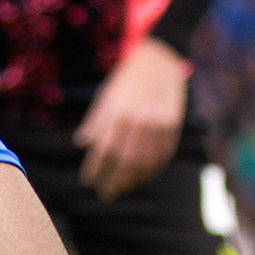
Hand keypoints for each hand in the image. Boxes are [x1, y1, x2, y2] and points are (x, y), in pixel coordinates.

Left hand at [75, 37, 189, 198]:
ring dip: (132, 180)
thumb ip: (95, 120)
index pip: (104, 149)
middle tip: (105, 194)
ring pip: (145, 161)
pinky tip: (142, 177)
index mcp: (118, 112)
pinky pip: (162, 154)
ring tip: (122, 188)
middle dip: (113, 181)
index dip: (95, 169)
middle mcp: (139, 120)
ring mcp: (158, 123)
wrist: (158, 60)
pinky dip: (152, 169)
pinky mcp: (172, 124)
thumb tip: (81, 144)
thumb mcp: (106, 95)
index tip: (89, 181)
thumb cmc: (125, 79)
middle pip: (124, 161)